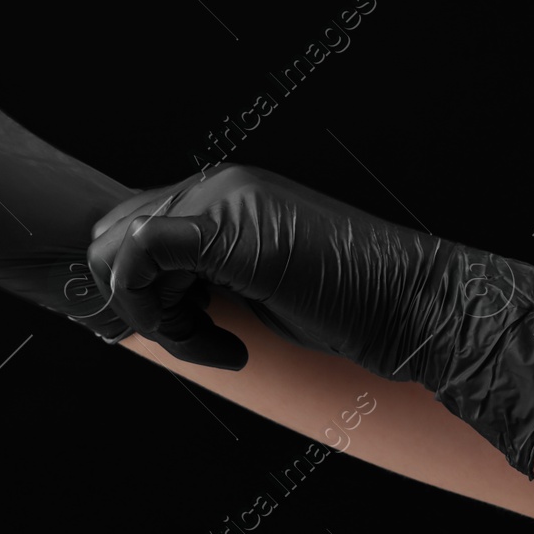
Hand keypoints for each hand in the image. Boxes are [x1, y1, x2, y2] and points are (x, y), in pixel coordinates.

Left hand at [88, 164, 533, 474]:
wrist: (420, 308)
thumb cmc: (351, 308)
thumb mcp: (261, 285)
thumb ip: (204, 273)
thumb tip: (141, 294)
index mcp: (223, 194)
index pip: (131, 227)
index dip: (136, 289)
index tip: (183, 329)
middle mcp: (217, 185)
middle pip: (112, 236)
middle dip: (136, 301)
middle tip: (197, 337)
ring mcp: (221, 201)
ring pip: (121, 253)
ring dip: (158, 318)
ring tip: (220, 344)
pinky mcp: (226, 233)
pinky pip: (139, 259)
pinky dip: (164, 319)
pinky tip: (229, 349)